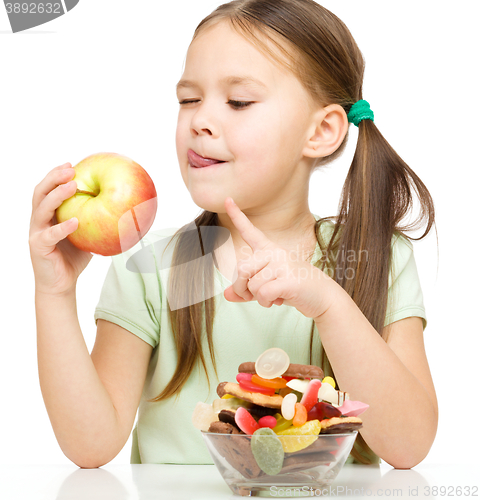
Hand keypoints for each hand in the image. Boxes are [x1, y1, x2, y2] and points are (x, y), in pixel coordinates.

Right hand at [29, 162, 92, 295]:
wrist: (62, 283)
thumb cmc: (75, 257)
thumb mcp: (87, 234)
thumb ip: (95, 220)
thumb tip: (123, 208)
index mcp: (49, 214)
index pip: (48, 189)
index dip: (56, 175)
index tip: (72, 163)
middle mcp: (39, 220)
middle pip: (40, 192)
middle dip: (54, 178)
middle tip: (71, 168)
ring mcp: (36, 232)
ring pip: (42, 208)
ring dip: (57, 195)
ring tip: (73, 185)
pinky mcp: (38, 247)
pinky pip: (49, 235)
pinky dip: (62, 227)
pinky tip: (75, 222)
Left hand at [223, 197, 337, 319]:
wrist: (322, 297)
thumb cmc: (292, 289)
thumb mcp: (266, 288)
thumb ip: (246, 290)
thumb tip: (226, 295)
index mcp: (269, 249)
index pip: (250, 231)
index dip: (237, 215)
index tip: (227, 199)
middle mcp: (275, 252)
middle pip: (241, 269)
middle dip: (242, 288)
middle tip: (253, 295)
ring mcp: (283, 264)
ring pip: (252, 285)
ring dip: (258, 298)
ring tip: (273, 296)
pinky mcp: (289, 279)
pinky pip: (263, 294)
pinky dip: (266, 302)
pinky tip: (278, 300)